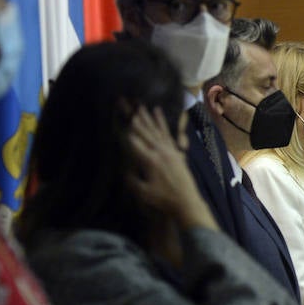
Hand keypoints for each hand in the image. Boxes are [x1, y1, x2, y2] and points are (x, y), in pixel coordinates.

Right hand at [124, 106, 216, 230]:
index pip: (134, 142)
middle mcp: (160, 152)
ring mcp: (169, 150)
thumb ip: (131, 180)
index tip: (116, 117)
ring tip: (139, 104)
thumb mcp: (143, 193)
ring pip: (155, 129)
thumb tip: (123, 168)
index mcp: (150, 161)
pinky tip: (157, 112)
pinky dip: (161, 121)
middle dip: (134, 117)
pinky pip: (166, 132)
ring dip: (146, 116)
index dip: (124, 130)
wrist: (187, 202)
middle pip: (144, 131)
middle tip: (126, 102)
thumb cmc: (163, 200)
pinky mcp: (175, 151)